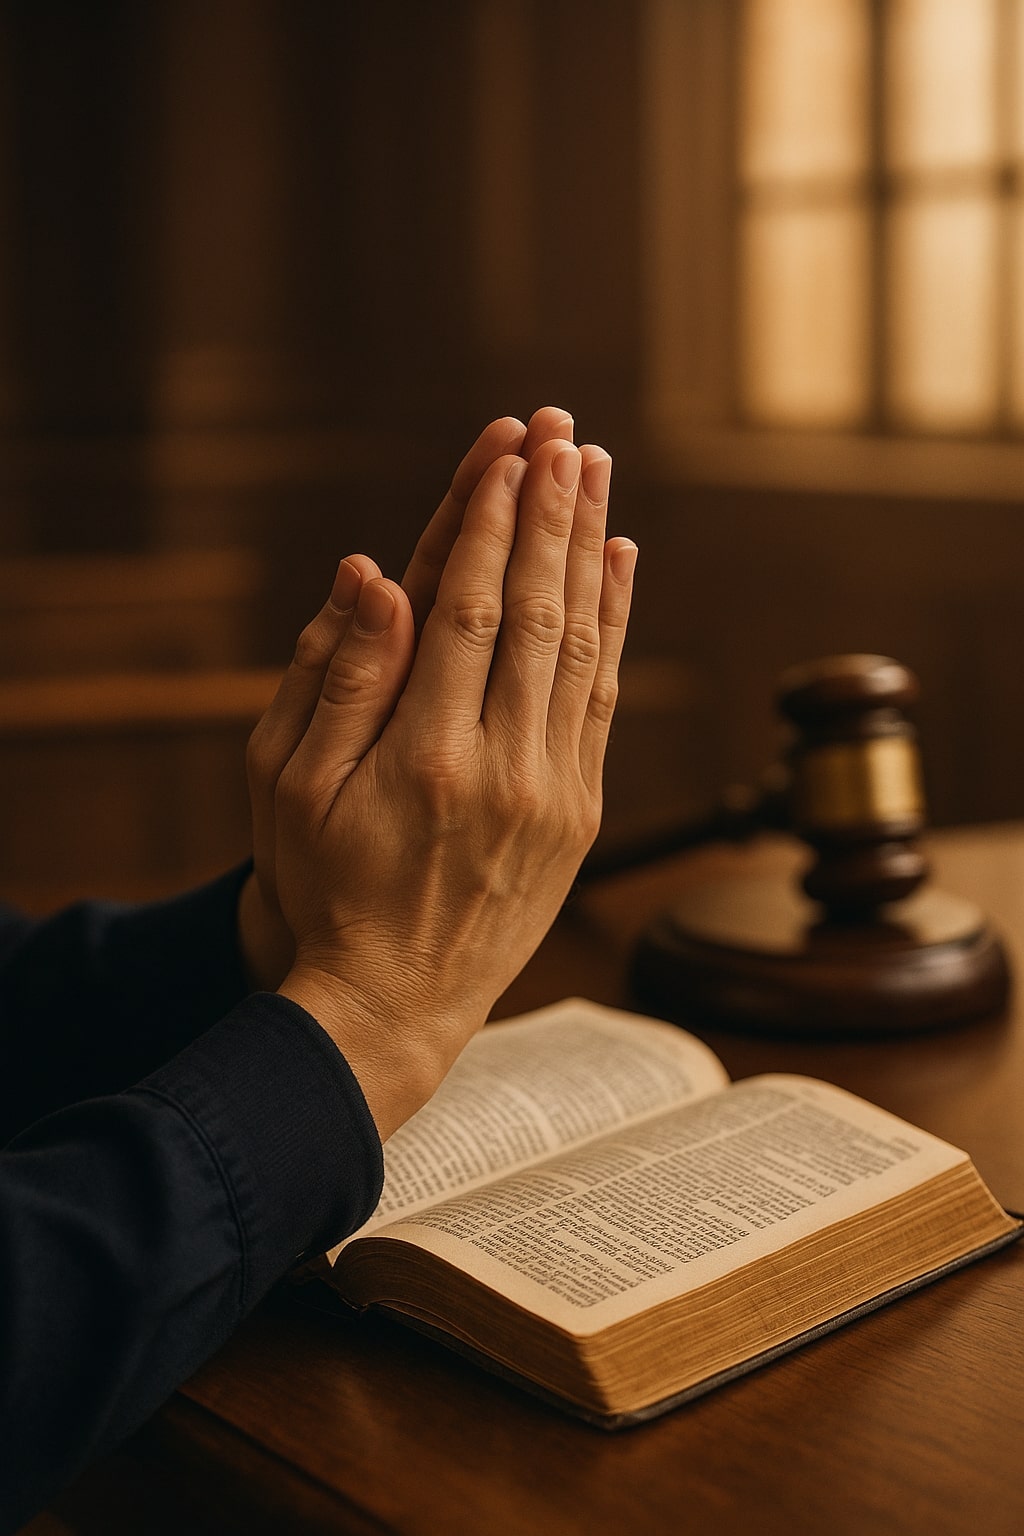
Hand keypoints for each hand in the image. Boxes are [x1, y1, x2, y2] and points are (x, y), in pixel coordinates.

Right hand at [238, 408, 575, 990]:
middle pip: (541, 613)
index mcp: (425, 755)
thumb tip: (374, 575)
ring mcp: (554, 793)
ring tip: (595, 471)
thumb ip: (334, 677)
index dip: (493, 526)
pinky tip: (618, 562)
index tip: (509, 455)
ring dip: (591, 550)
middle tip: (562, 432)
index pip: (472, 612)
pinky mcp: (580, 811)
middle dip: (552, 513)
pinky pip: (604, 698)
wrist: (396, 999)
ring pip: (584, 646)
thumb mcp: (291, 789)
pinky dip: (615, 623)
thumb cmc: (325, 887)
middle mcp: (504, 768)